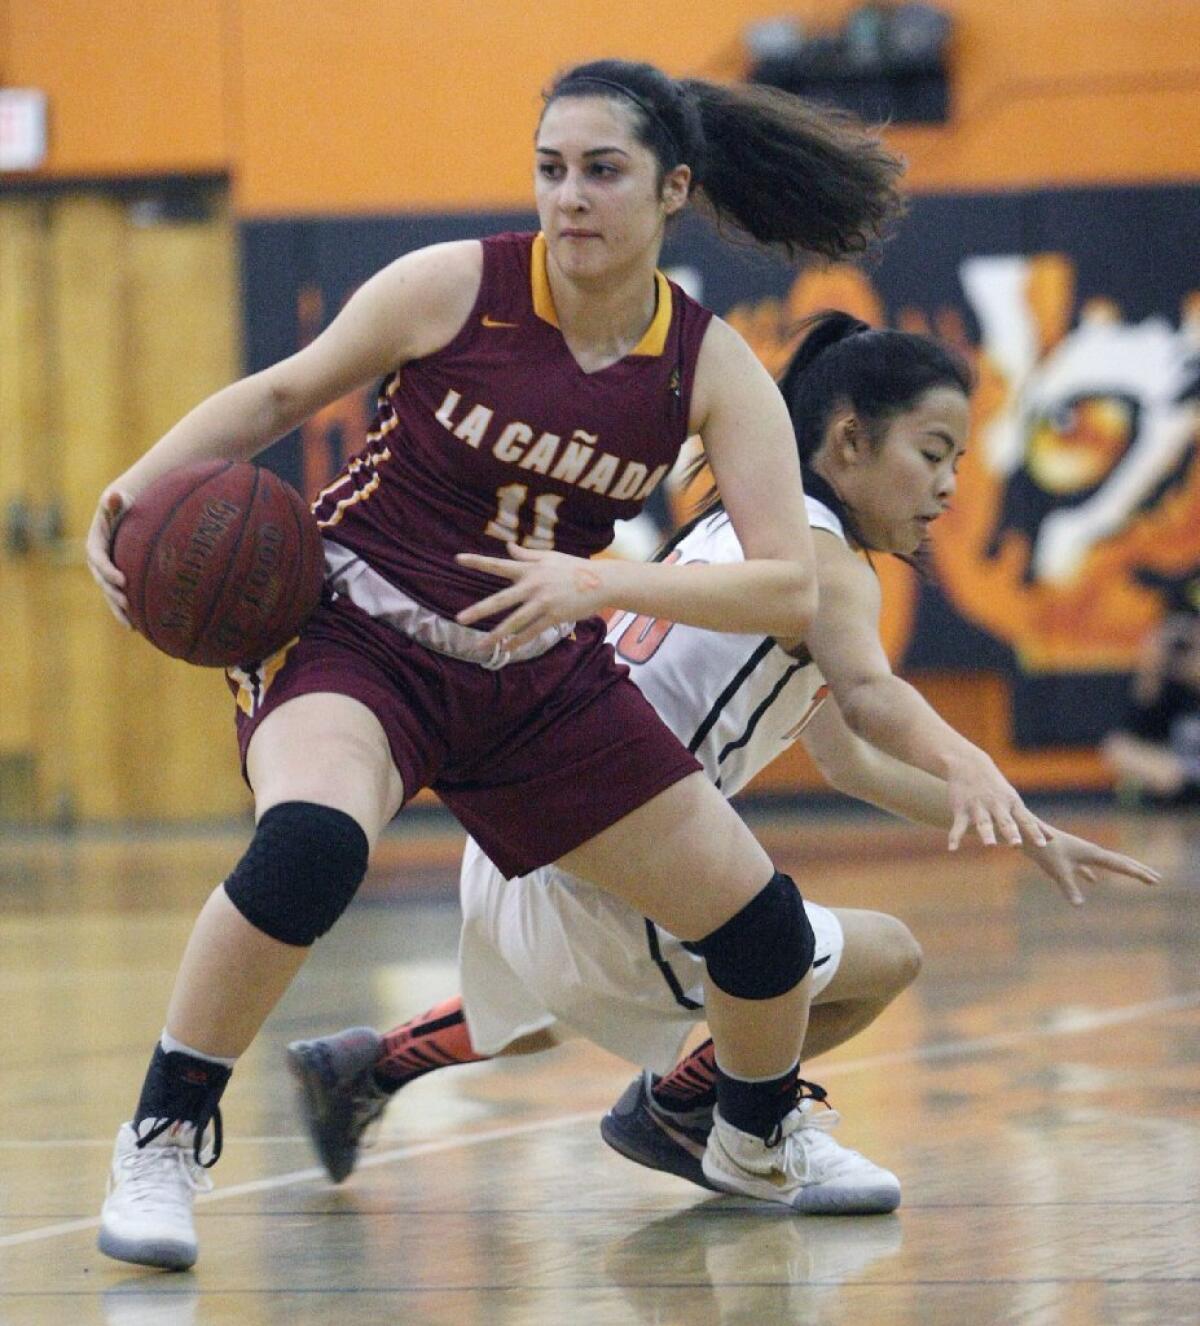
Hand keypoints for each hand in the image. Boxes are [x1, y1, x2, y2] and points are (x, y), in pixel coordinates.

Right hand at [85, 488, 132, 626]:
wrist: (126, 511)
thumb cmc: (125, 503)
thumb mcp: (119, 499)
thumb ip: (114, 500)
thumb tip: (114, 495)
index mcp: (94, 543)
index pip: (98, 559)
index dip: (108, 570)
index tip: (123, 579)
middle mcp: (98, 561)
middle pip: (102, 581)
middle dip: (113, 594)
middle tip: (127, 604)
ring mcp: (107, 571)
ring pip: (110, 594)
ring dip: (119, 610)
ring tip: (131, 625)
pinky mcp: (118, 578)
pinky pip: (121, 596)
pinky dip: (128, 610)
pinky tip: (141, 626)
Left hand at [455, 544, 608, 649]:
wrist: (602, 582)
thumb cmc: (575, 568)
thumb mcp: (550, 556)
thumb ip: (527, 553)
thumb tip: (508, 546)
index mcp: (530, 568)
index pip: (499, 564)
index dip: (478, 561)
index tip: (458, 558)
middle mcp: (533, 586)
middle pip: (501, 600)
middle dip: (479, 610)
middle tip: (459, 619)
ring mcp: (543, 603)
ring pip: (514, 622)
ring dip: (496, 635)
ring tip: (479, 645)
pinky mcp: (554, 617)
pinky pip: (532, 632)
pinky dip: (519, 641)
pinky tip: (507, 649)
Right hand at [943, 748, 1051, 850]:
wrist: (968, 764)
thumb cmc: (996, 788)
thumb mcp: (1015, 802)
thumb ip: (1032, 822)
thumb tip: (1052, 838)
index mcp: (1012, 804)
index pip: (1026, 820)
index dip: (1034, 832)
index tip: (1043, 844)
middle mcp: (996, 805)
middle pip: (1005, 821)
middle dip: (1011, 833)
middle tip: (1017, 845)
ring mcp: (978, 807)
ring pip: (983, 823)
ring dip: (986, 834)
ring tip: (989, 845)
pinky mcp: (960, 809)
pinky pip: (958, 826)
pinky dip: (955, 837)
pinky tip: (952, 849)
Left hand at [1022, 827, 1160, 906]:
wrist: (1025, 833)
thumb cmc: (1042, 849)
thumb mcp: (1057, 870)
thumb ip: (1069, 887)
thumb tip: (1079, 905)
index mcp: (1091, 853)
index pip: (1121, 865)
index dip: (1138, 873)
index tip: (1155, 880)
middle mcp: (1089, 851)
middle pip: (1119, 862)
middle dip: (1138, 871)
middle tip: (1157, 879)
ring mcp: (1079, 853)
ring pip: (1105, 863)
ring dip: (1121, 870)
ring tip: (1134, 874)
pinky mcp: (1067, 857)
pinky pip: (1086, 867)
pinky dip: (1093, 874)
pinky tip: (1093, 882)